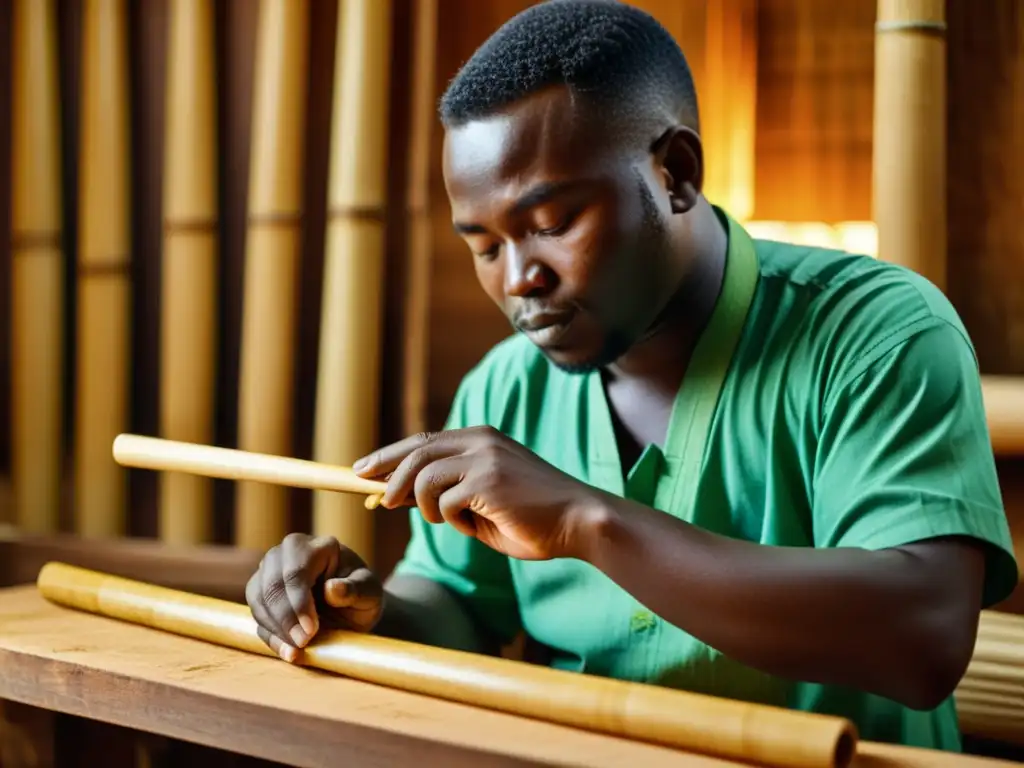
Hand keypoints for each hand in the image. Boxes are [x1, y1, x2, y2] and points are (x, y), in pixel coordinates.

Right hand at [245, 533, 382, 661]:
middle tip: (304, 643)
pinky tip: (288, 652)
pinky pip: (256, 616)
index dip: (299, 603)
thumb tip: (332, 588)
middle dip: (286, 619)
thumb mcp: (369, 593)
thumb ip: (355, 590)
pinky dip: (270, 636)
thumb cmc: (361, 595)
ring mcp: (270, 569)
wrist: (350, 606)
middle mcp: (289, 552)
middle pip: (273, 585)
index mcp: (319, 547)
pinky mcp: (260, 591)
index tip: (311, 630)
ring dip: (276, 629)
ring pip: (259, 599)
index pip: (297, 573)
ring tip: (297, 651)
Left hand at [353, 426, 603, 560]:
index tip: (363, 469)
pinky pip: (444, 504)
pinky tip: (476, 526)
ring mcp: (484, 458)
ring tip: (452, 521)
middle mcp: (480, 440)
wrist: (579, 521)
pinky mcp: (487, 482)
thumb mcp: (483, 497)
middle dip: (389, 477)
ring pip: (424, 479)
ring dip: (426, 508)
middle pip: (415, 452)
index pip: (424, 440)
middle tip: (378, 502)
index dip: (390, 455)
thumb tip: (398, 496)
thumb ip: (448, 490)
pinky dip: (452, 521)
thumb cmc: (533, 516)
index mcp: (481, 437)